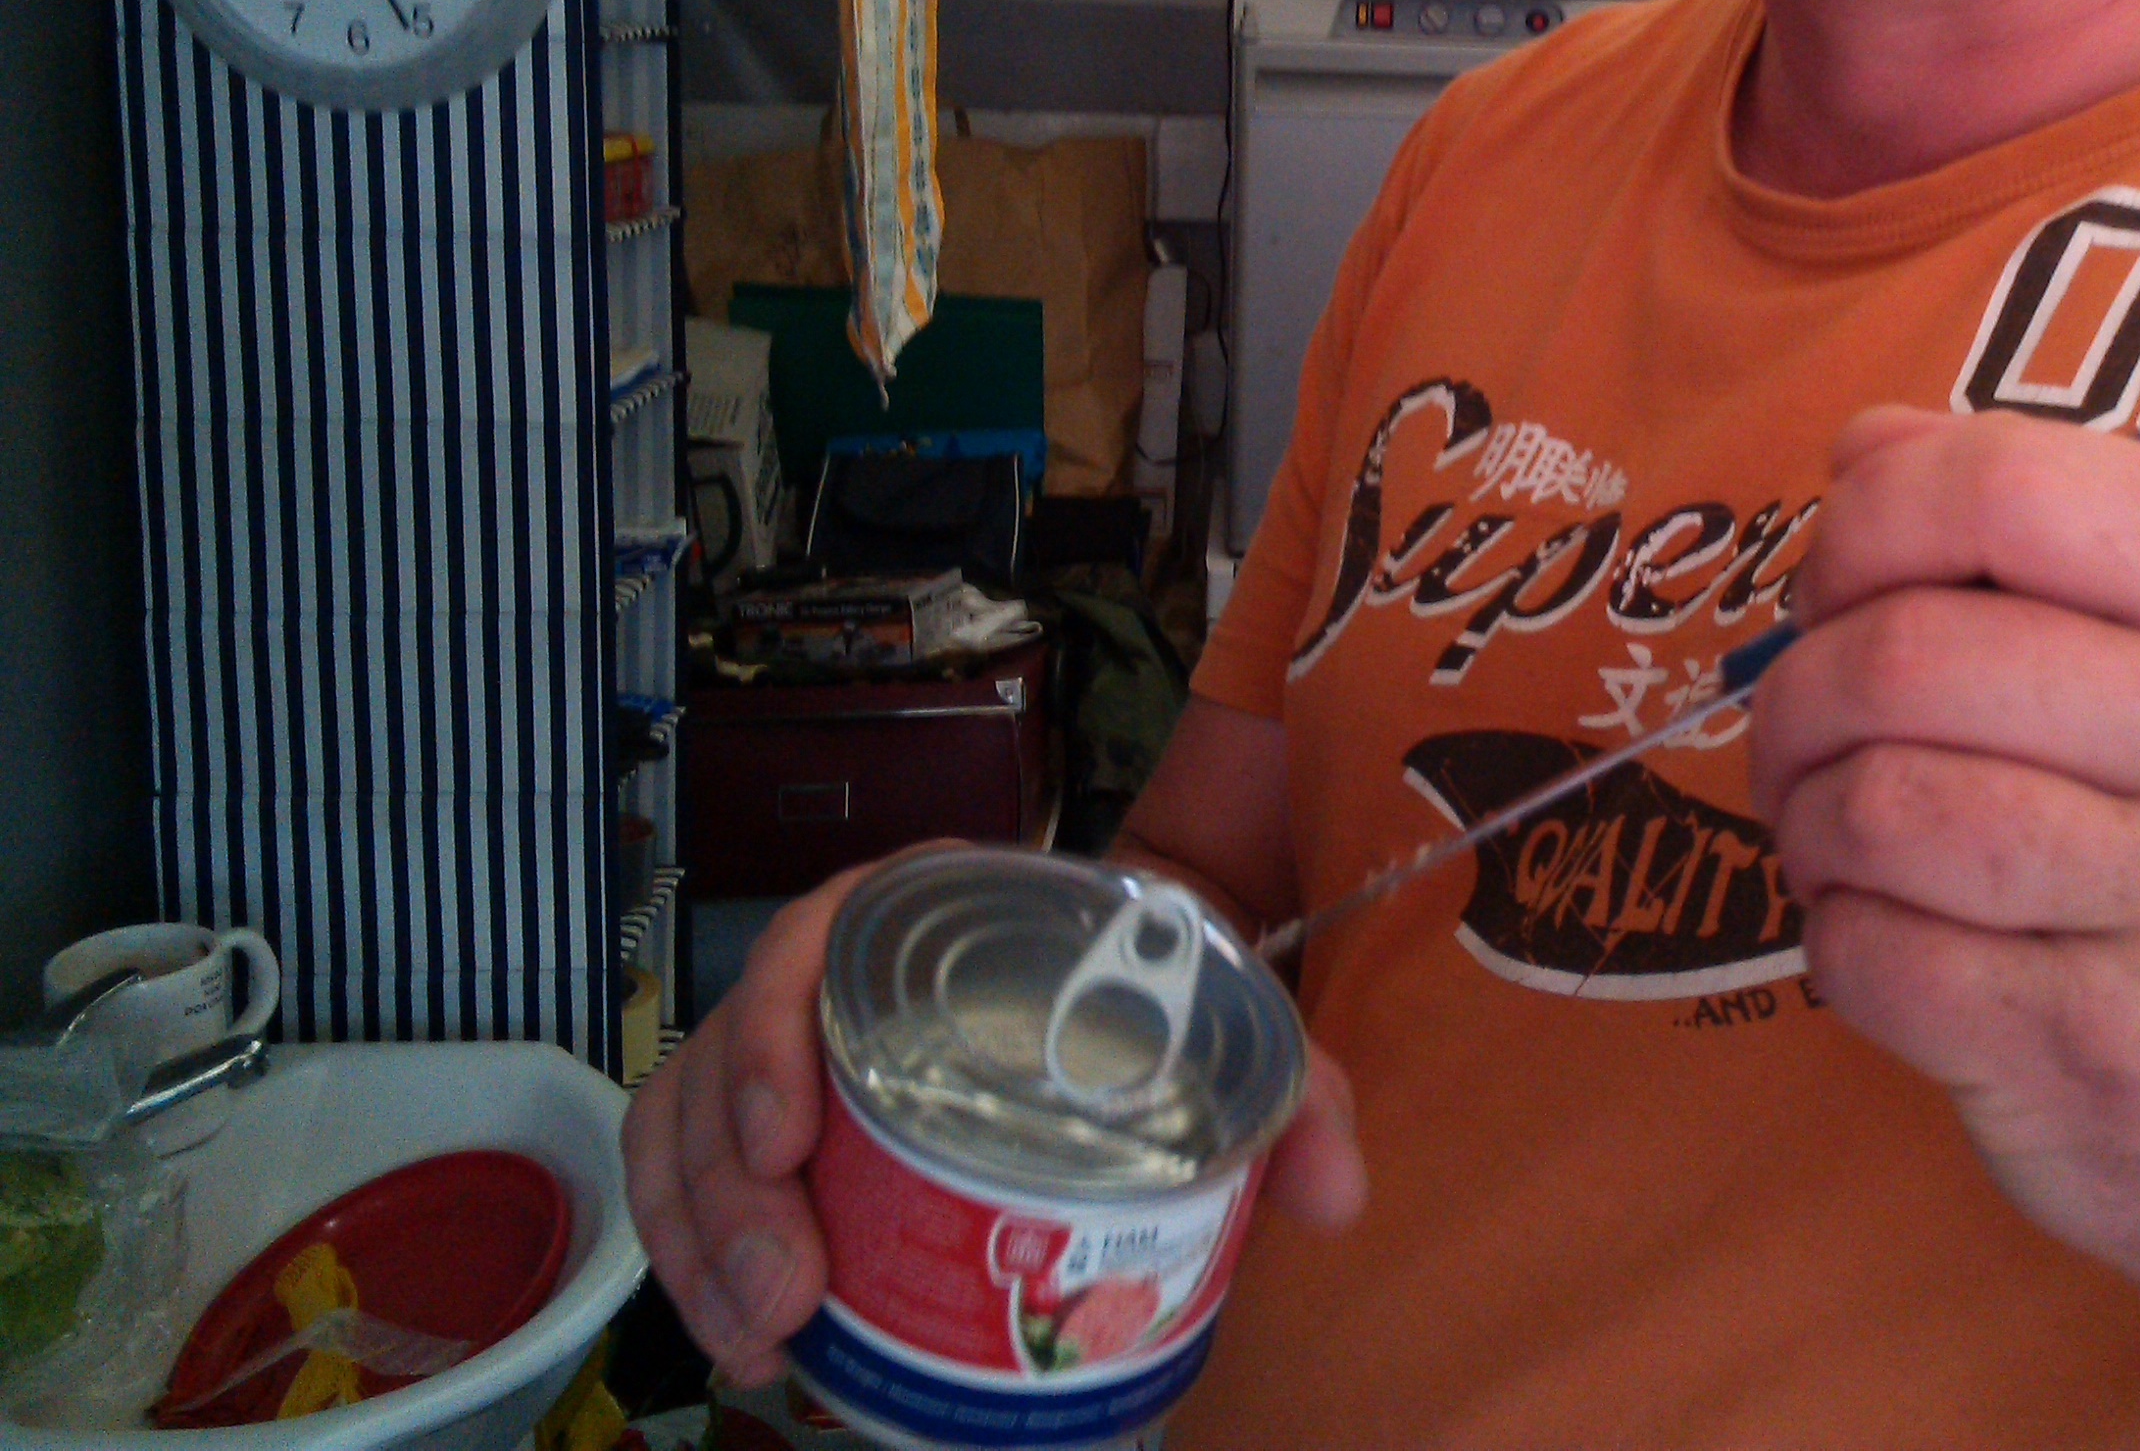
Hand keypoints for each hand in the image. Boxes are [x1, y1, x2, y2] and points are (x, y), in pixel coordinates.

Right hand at [621, 850, 1369, 1381]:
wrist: (1140, 1009)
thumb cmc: (1160, 1002)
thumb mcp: (1231, 1031)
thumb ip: (1300, 1098)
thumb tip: (1339, 1195)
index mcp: (930, 912)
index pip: (813, 934)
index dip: (772, 1031)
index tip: (785, 1139)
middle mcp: (841, 972)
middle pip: (729, 1055)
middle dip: (728, 1190)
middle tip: (789, 1295)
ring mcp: (796, 1054)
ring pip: (687, 1128)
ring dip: (701, 1242)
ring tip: (761, 1338)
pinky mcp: (777, 1132)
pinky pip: (691, 1181)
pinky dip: (699, 1261)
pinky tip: (748, 1340)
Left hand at [1747, 405, 2139, 1295]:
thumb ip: (2035, 525)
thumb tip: (1868, 444)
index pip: (2021, 486)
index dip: (1876, 519)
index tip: (1845, 580)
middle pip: (1916, 654)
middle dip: (1803, 689)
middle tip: (1802, 731)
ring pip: (1882, 803)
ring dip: (1808, 816)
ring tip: (1838, 833)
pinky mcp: (2111, 1055)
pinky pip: (1875, 951)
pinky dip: (1836, 936)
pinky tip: (1884, 936)